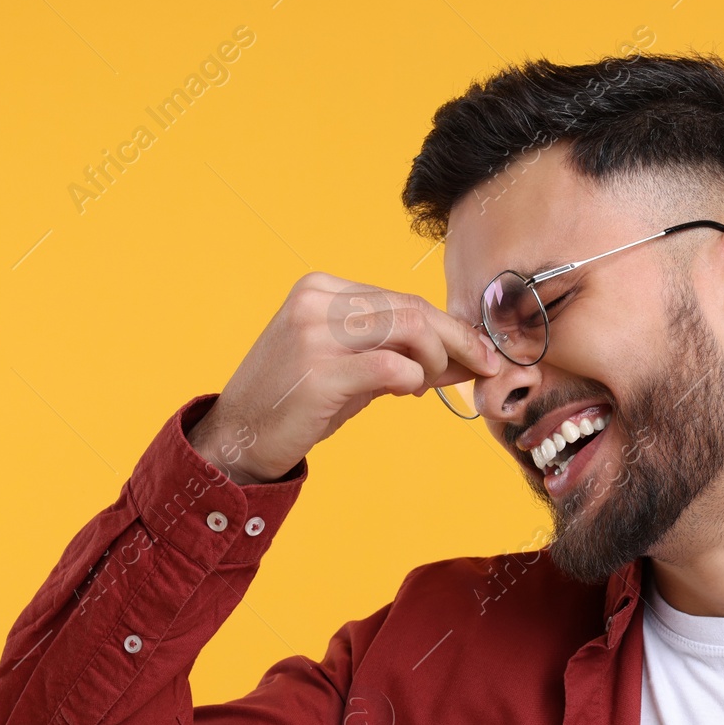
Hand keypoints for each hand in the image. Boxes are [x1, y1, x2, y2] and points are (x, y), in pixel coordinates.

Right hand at [187, 272, 499, 483]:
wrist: (239, 436)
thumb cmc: (298, 402)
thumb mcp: (352, 368)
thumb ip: (403, 356)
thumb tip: (466, 357)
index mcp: (323, 289)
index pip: (402, 298)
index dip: (449, 325)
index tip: (479, 351)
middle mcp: (318, 301)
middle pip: (412, 310)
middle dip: (459, 339)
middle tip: (484, 366)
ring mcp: (316, 332)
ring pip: (409, 330)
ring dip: (437, 360)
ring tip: (432, 384)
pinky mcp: (320, 371)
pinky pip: (392, 368)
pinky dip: (413, 381)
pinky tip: (406, 393)